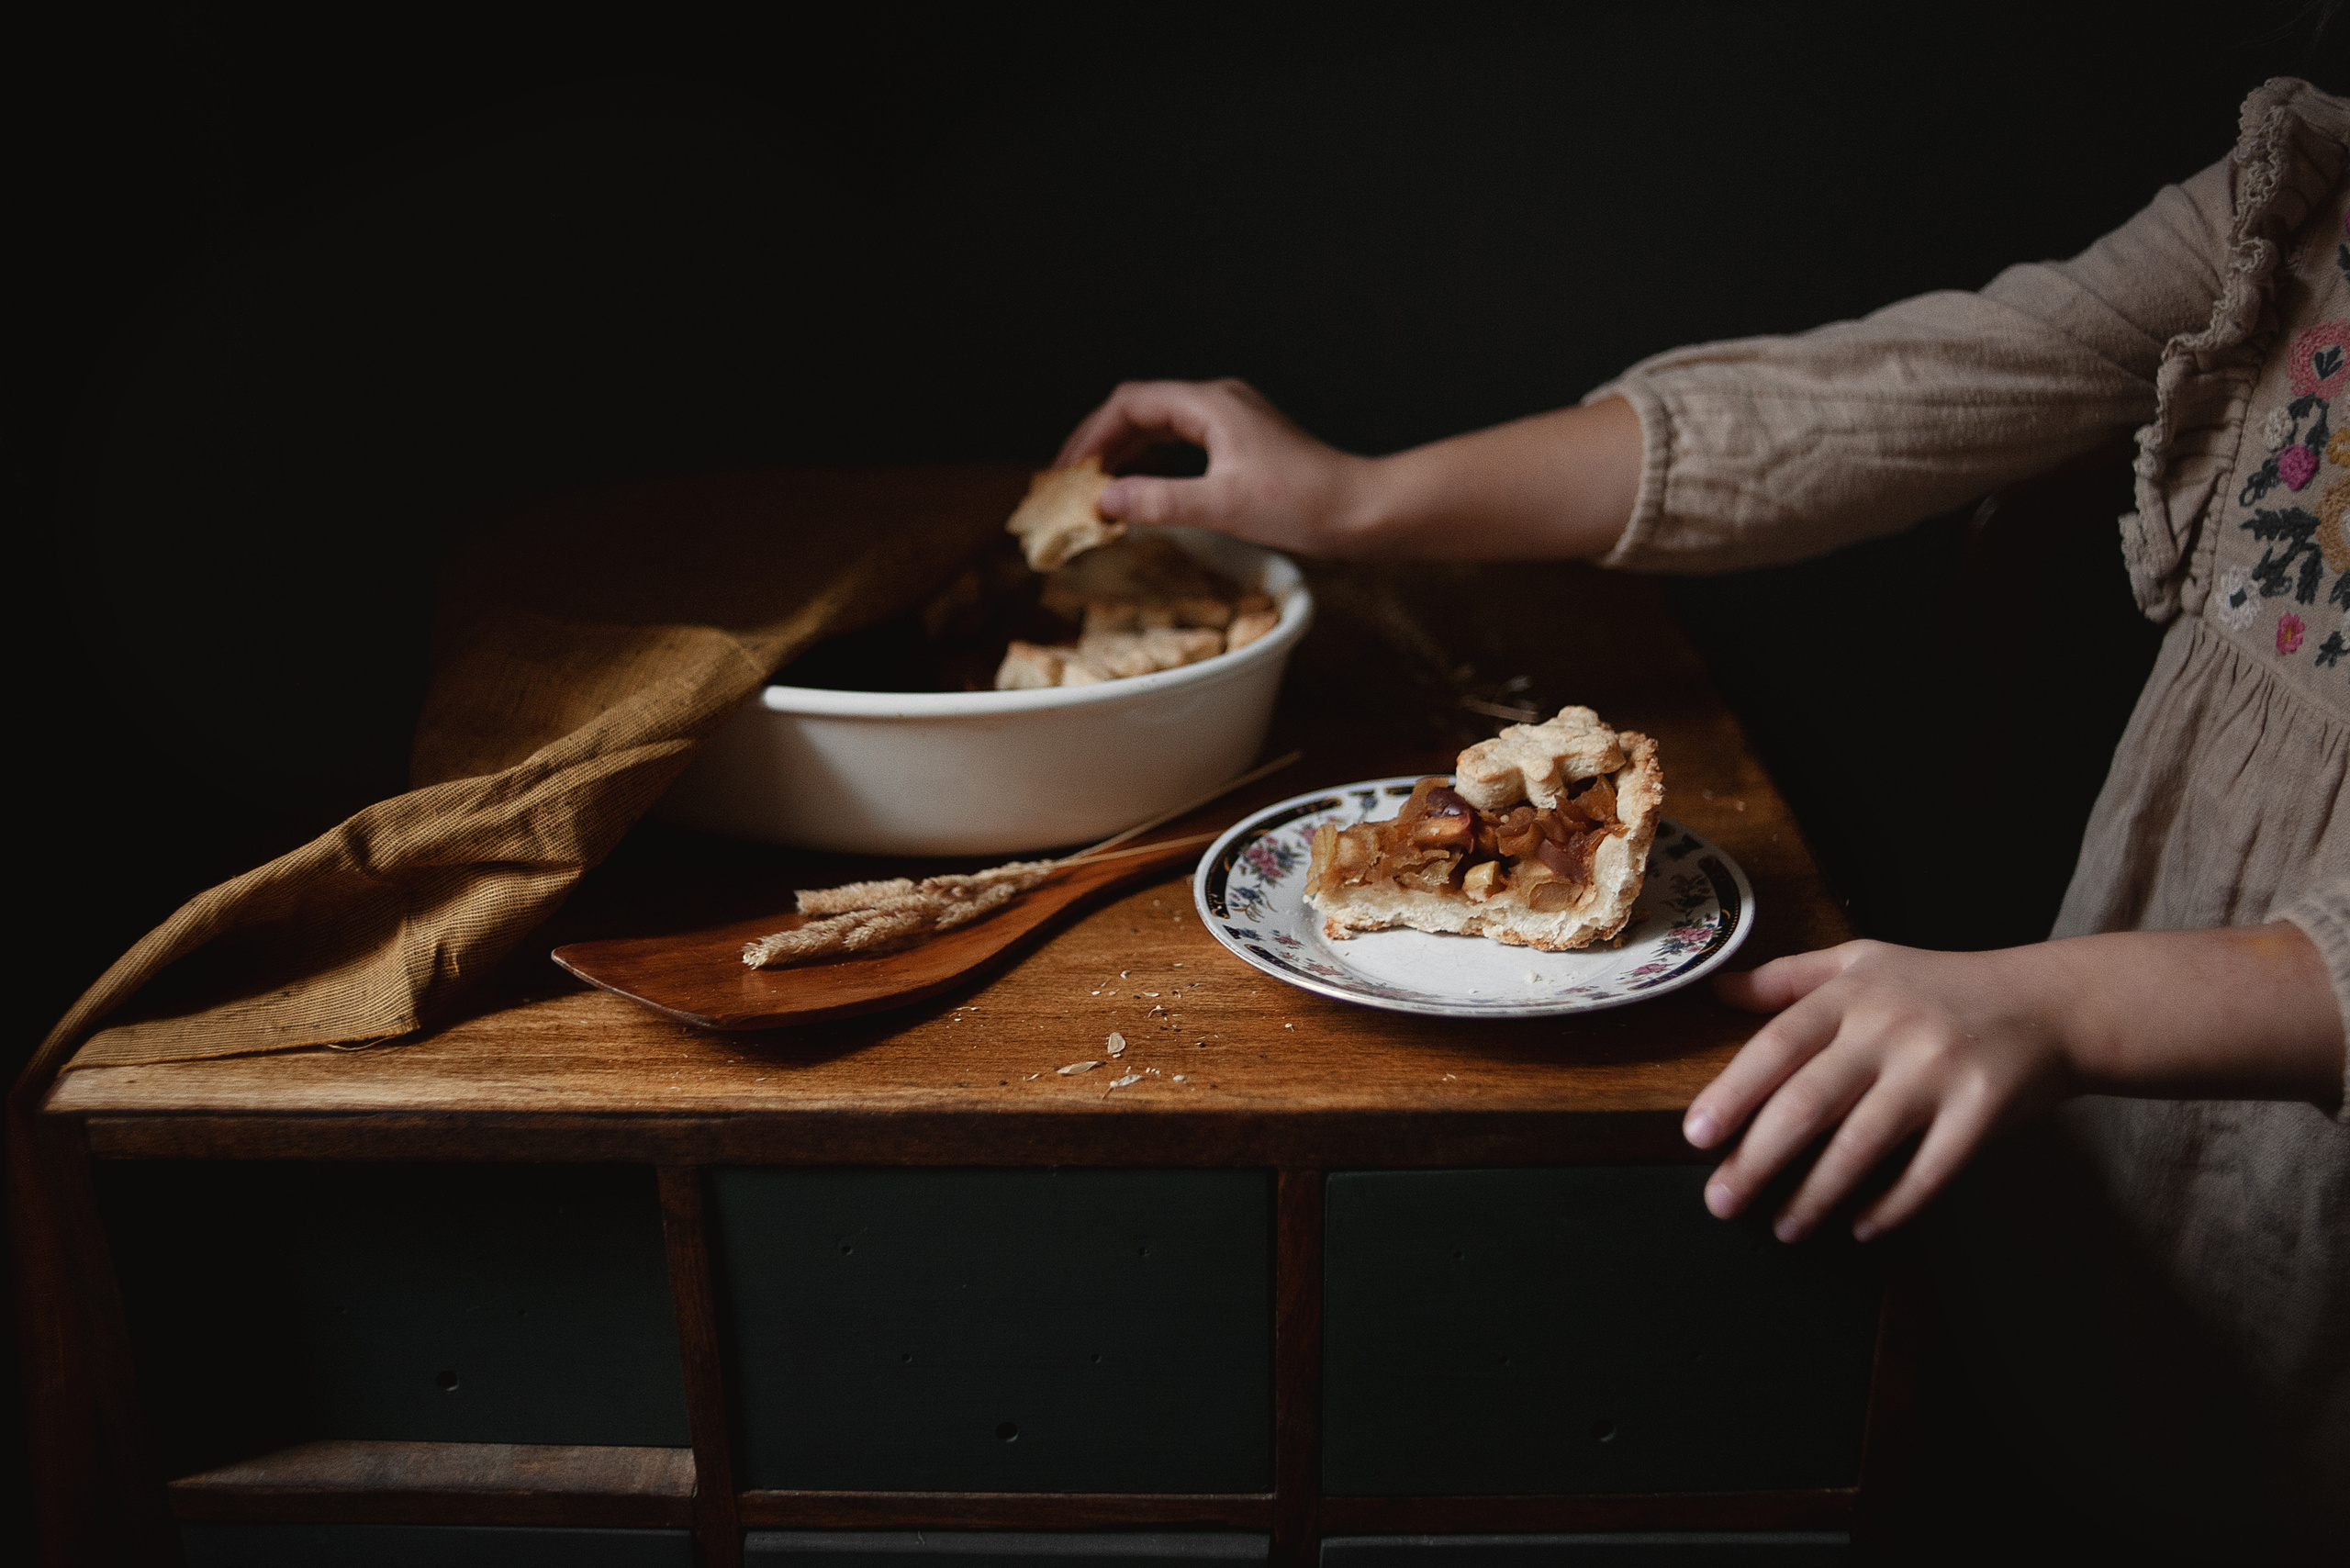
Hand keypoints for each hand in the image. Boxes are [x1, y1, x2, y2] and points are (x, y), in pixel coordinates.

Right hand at [1056, 378, 1372, 554]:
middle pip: (1140, 408)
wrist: (1362, 510)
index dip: (1090, 435)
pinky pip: (1181, 440)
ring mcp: (1231, 419)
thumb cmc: (1303, 504)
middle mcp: (1218, 401)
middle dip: (1101, 442)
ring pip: (1160, 424)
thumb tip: (1103, 501)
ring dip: (1125, 451)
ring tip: (1095, 486)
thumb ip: (1159, 501)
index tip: (1066, 472)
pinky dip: (1153, 459)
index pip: (1131, 404)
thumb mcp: (1223, 506)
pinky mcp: (1242, 441)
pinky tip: (1140, 486)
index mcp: (1211, 404)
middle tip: (1069, 481)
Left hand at [1685, 940, 2080, 1242]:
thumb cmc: (1942, 986)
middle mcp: (1891, 1030)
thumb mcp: (1864, 962)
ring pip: (1863, 1145)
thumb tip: (1716, 990)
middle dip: (1758, 1159)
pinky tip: (1860, 1228)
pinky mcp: (1983, 1111)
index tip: (1696, 1136)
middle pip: (1809, 1102)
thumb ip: (1788, 978)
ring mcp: (1939, 1071)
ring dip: (1817, 1195)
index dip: (1733, 1092)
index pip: (1777, 1045)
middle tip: (1721, 1202)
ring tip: (1784, 1228)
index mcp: (1853, 995)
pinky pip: (1928, 1171)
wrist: (2052, 1004)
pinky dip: (1892, 1206)